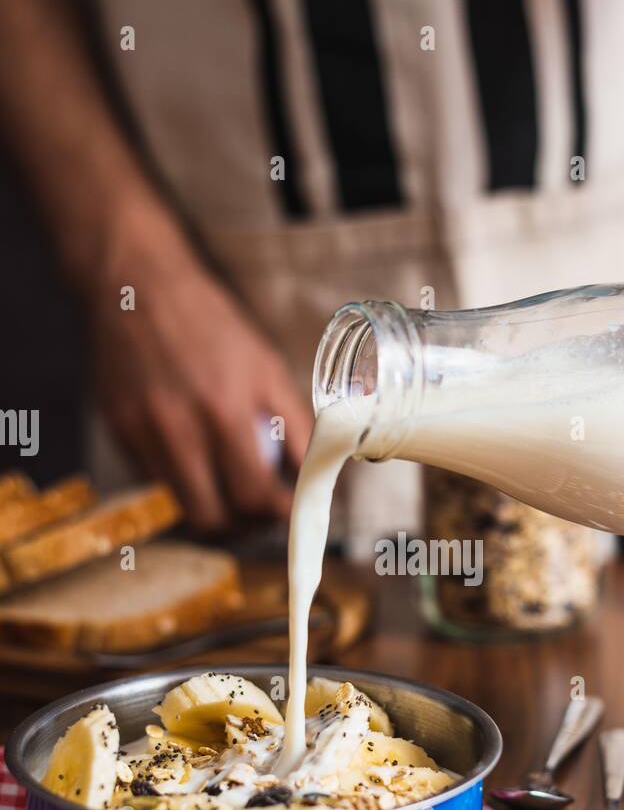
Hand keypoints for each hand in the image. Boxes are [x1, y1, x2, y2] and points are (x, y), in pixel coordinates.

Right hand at [89, 232, 312, 532]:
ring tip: (232, 492)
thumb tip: (317, 474)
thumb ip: (295, 424)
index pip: (255, 495)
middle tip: (261, 510)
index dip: (277, 514)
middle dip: (244, 523)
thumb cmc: (213, 324)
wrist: (138, 285)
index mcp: (226, 410)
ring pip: (182, 506)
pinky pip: (155, 481)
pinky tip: (196, 460)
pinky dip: (181, 482)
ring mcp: (143, 433)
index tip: (289, 510)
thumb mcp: (266, 366)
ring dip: (213, 509)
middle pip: (214, 516)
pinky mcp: (119, 431)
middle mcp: (179, 428)